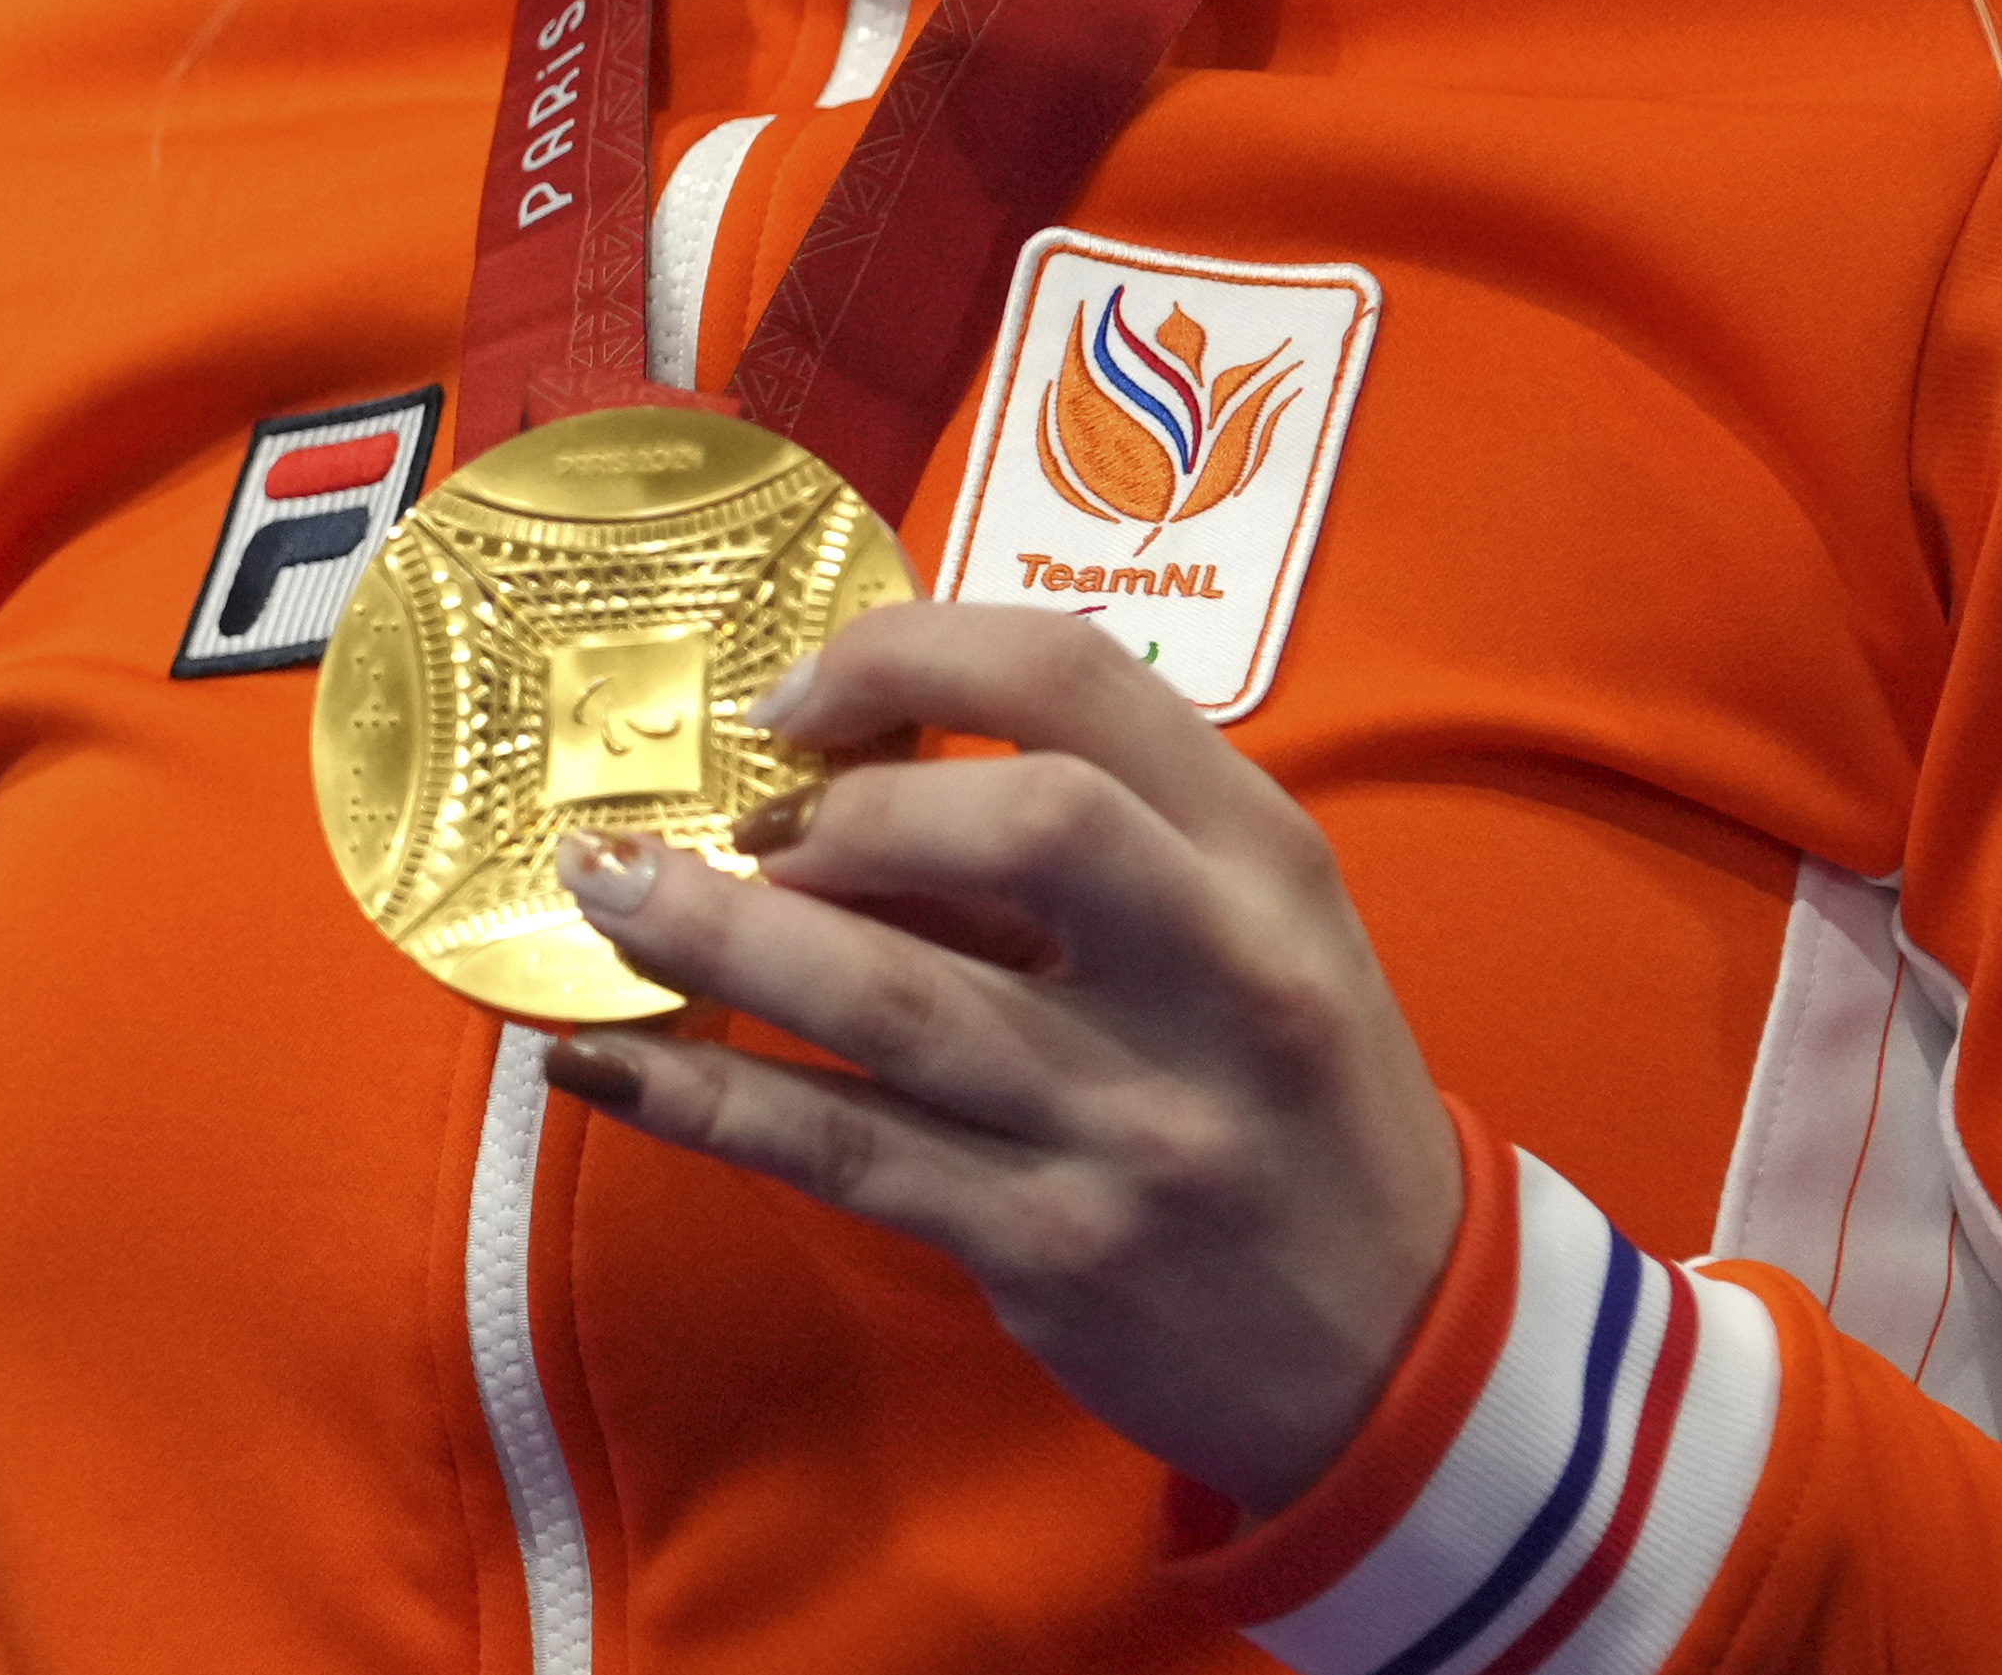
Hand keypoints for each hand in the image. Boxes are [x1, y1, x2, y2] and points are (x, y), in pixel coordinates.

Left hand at [543, 602, 1465, 1512]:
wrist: (1399, 1346)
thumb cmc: (1288, 1098)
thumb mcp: (1248, 935)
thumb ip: (1088, 848)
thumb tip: (833, 773)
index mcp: (1264, 859)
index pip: (1082, 682)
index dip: (910, 655)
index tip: (795, 693)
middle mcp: (1216, 975)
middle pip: (1019, 823)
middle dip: (840, 803)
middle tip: (725, 819)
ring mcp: (1135, 1122)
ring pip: (897, 1000)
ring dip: (719, 936)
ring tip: (604, 893)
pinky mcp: (1055, 1249)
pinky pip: (848, 1154)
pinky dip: (708, 1099)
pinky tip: (602, 1066)